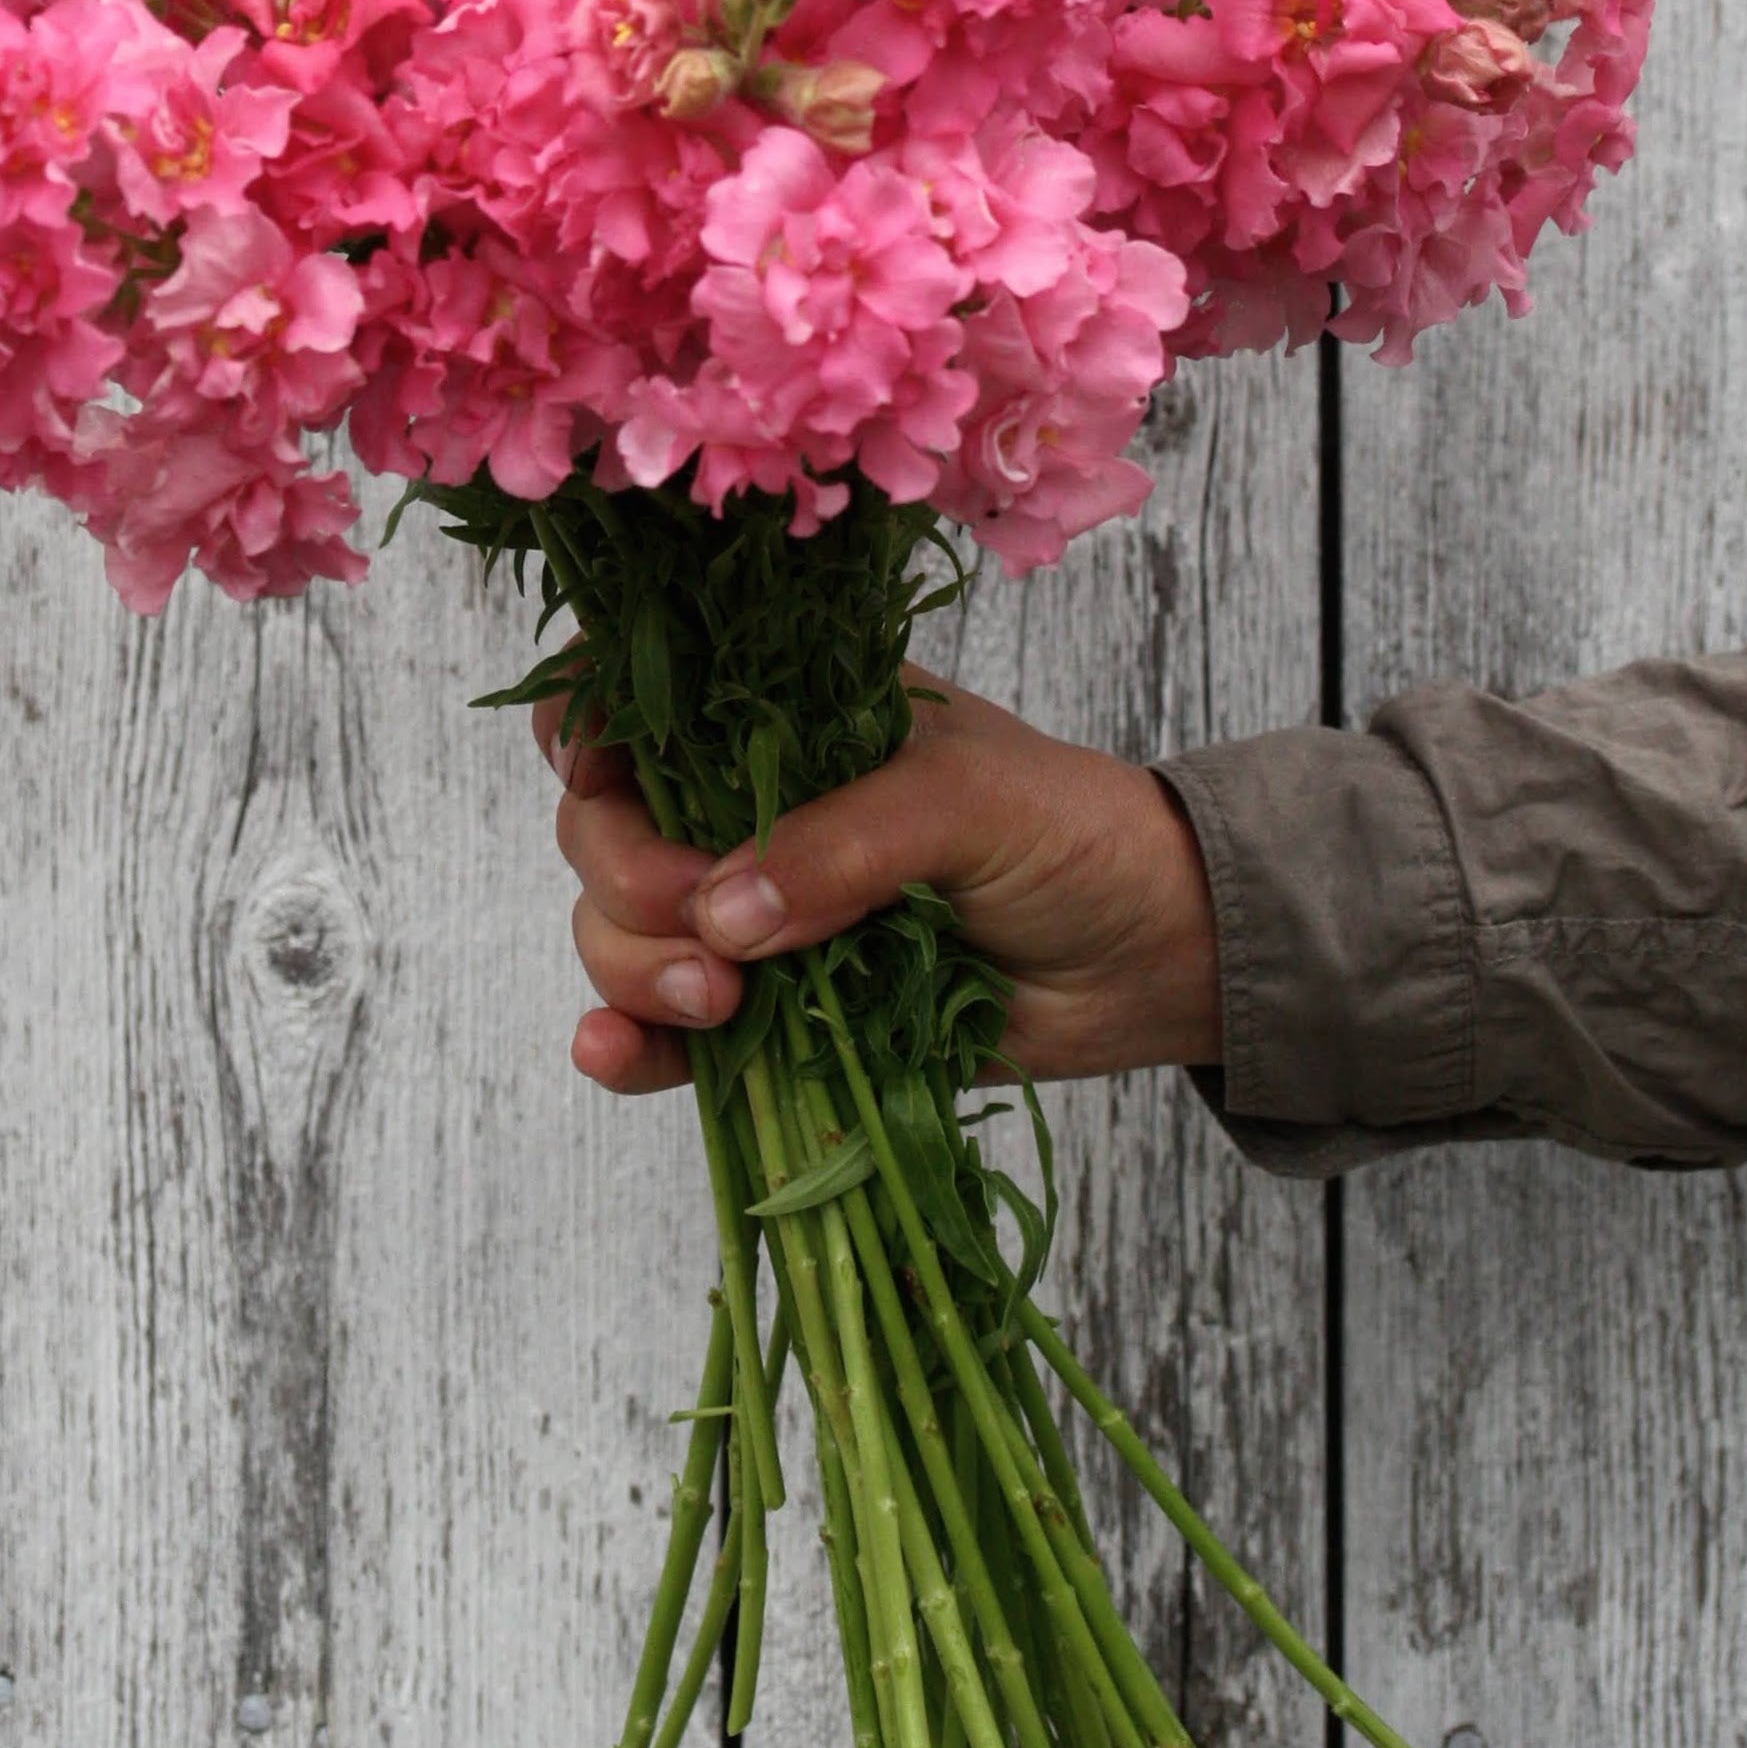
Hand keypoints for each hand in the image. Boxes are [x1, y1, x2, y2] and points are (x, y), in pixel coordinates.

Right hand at [535, 666, 1220, 1094]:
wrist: (1155, 958)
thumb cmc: (1072, 836)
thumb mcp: (966, 802)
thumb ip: (842, 845)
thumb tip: (719, 917)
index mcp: (786, 720)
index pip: (641, 695)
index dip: (591, 725)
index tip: (601, 777)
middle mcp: (749, 810)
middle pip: (604, 826)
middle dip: (628, 882)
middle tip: (710, 941)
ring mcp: (755, 916)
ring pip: (618, 931)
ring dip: (634, 970)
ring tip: (721, 1007)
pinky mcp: (774, 1015)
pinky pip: (664, 1031)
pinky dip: (627, 1045)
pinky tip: (614, 1052)